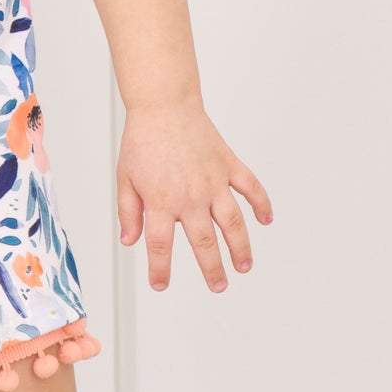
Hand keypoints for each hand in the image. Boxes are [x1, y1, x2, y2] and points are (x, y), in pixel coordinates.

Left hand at [117, 95, 272, 292]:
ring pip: (233, 222)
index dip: (160, 270)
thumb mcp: (125, 179)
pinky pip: (251, 187)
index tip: (161, 284)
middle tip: (218, 286)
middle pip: (204, 242)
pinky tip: (266, 219)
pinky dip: (262, 204)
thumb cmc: (142, 140)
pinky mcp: (228, 165)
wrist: (163, 105)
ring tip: (245, 266)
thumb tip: (130, 241)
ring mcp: (213, 181)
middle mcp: (189, 196)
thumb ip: (128, 212)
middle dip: (212, 269)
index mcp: (160, 201)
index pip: (160, 246)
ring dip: (241, 247)